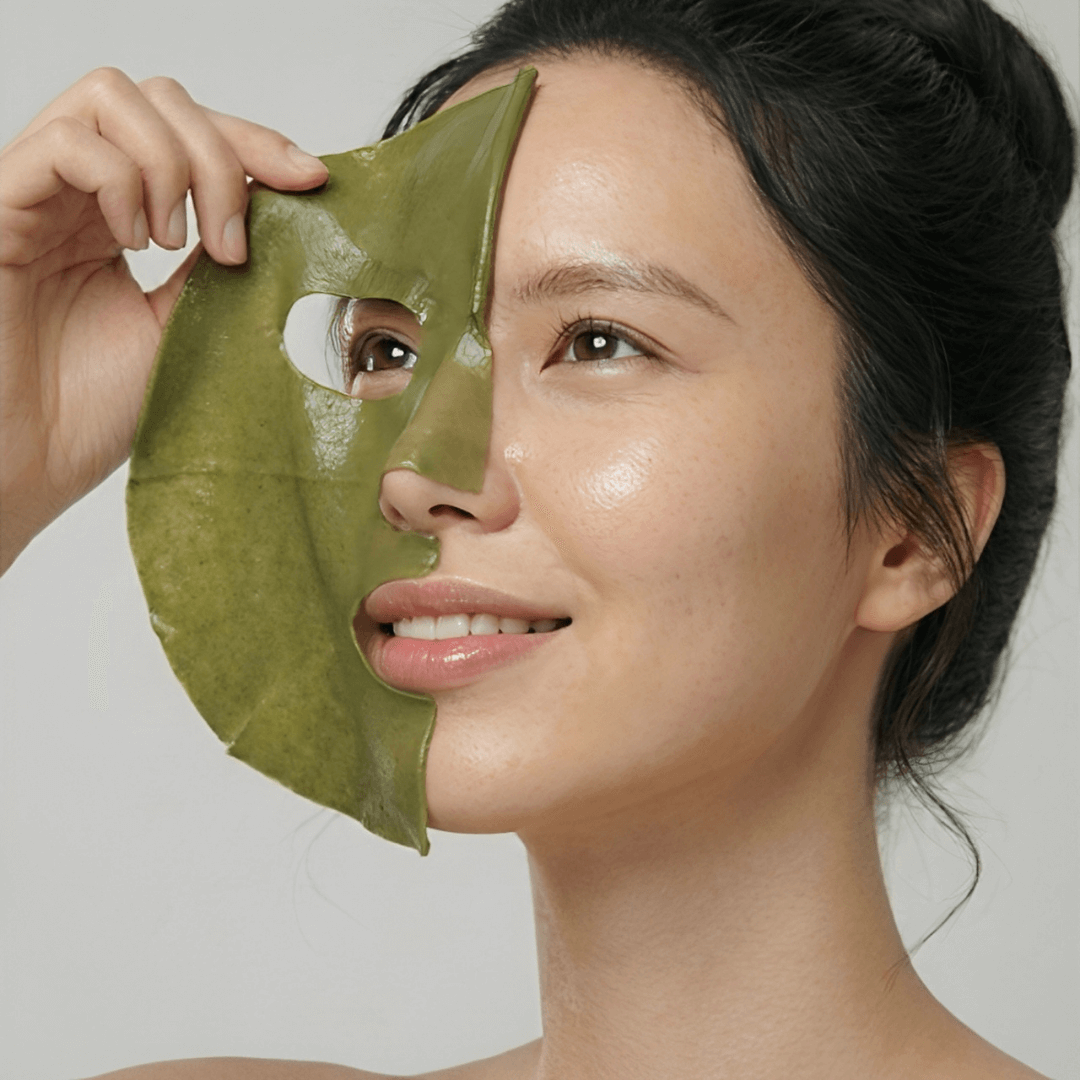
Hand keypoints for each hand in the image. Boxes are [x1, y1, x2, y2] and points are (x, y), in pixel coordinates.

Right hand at [0, 67, 327, 572]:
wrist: (33, 461)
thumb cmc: (95, 408)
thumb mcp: (187, 324)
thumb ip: (220, 264)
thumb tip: (285, 216)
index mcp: (127, 215)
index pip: (194, 134)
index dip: (258, 142)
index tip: (310, 181)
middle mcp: (83, 193)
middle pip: (161, 100)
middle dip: (221, 155)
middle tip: (231, 243)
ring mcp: (40, 193)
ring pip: (112, 98)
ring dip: (172, 164)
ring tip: (176, 244)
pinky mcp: (0, 206)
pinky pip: (66, 143)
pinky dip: (120, 180)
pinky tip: (134, 242)